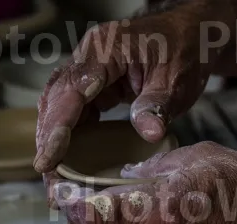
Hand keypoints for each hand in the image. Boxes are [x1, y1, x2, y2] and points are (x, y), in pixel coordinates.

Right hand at [34, 11, 214, 173]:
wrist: (189, 36)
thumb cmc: (182, 51)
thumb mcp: (175, 79)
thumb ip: (158, 104)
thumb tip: (149, 133)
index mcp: (105, 49)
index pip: (73, 90)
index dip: (58, 126)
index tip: (49, 158)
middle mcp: (89, 57)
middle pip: (57, 98)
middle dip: (48, 138)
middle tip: (46, 173)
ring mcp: (89, 70)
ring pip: (59, 105)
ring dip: (53, 138)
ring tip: (51, 172)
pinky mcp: (94, 84)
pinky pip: (74, 109)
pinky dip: (67, 133)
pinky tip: (65, 157)